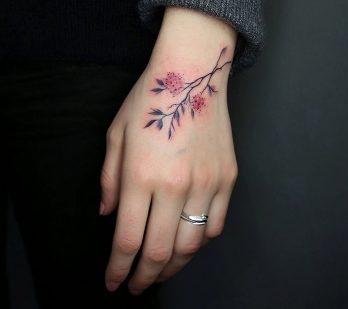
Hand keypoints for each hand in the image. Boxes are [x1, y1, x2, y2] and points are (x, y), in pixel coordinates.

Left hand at [99, 6, 238, 294]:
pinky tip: (188, 242)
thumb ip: (109, 179)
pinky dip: (200, 242)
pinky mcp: (228, 178)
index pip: (128, 240)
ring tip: (160, 270)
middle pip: (160, 252)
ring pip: (191, 245)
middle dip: (145, 277)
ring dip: (173, 265)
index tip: (114, 282)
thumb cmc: (149, 100)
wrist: (193, 73)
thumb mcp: (117, 134)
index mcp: (142, 175)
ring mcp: (207, 183)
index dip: (118, 269)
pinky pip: (216, 224)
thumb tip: (108, 214)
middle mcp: (176, 185)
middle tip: (136, 285)